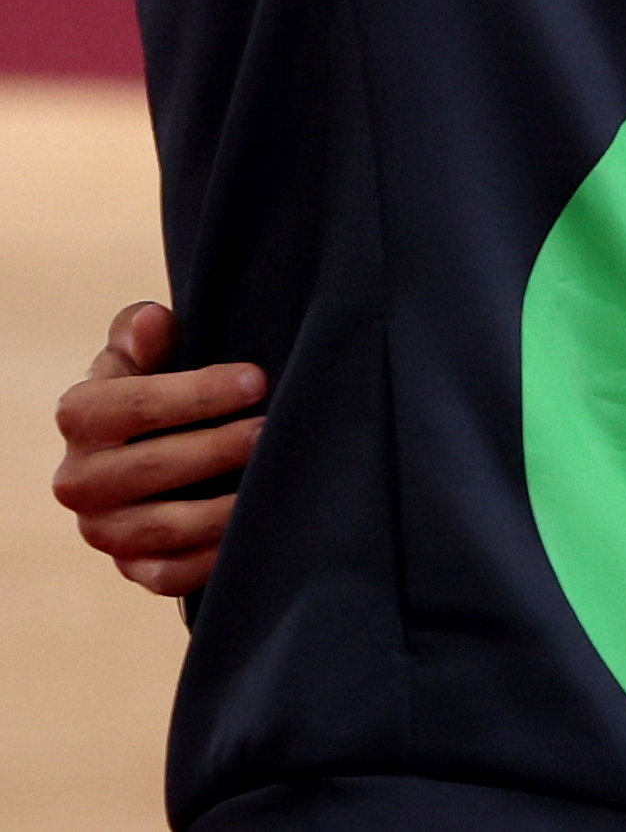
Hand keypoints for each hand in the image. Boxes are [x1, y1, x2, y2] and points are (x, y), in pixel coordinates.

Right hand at [55, 301, 257, 600]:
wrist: (157, 445)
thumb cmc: (161, 387)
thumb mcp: (148, 351)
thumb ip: (143, 331)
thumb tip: (152, 321)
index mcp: (81, 417)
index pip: (129, 405)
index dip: (195, 394)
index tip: (256, 380)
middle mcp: (79, 480)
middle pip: (149, 469)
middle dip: (218, 449)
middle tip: (272, 430)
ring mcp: (103, 530)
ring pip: (163, 527)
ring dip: (223, 506)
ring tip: (274, 480)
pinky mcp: (131, 568)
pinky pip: (169, 577)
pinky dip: (212, 560)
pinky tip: (255, 533)